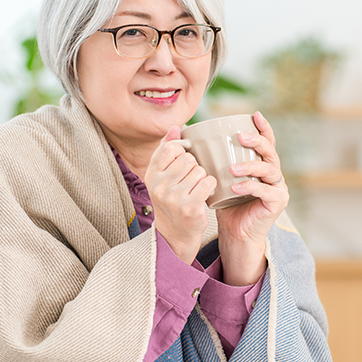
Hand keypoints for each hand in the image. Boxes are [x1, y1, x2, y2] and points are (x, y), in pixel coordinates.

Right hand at [146, 126, 216, 263]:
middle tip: (192, 179)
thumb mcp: (163, 176)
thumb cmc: (171, 199)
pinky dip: (210, 186)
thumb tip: (177, 126)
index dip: (182, 151)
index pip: (170, 148)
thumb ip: (168, 150)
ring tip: (197, 187)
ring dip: (203, 177)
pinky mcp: (189, 207)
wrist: (174, 234)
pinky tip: (205, 193)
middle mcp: (159, 185)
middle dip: (194, 166)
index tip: (184, 162)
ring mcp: (173, 197)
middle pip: (188, 158)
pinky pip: (208, 182)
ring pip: (199, 170)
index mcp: (151, 174)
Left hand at [216, 111, 288, 285]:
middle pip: (270, 151)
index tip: (254, 115)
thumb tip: (184, 136)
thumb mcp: (218, 178)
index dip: (263, 127)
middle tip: (241, 137)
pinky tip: (236, 188)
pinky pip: (266, 191)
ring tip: (232, 169)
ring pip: (269, 170)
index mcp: (262, 164)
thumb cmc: (226, 203)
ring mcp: (278, 187)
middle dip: (257, 141)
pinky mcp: (278, 202)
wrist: (236, 233)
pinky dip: (250, 188)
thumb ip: (210, 160)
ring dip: (250, 166)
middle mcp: (273, 173)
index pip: (267, 141)